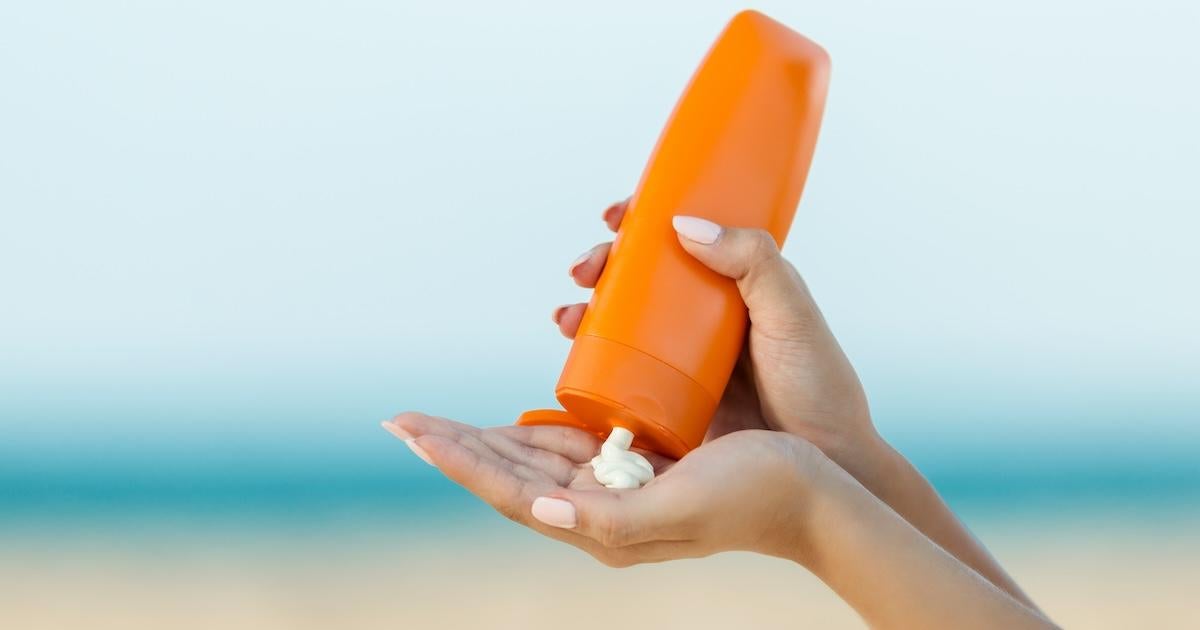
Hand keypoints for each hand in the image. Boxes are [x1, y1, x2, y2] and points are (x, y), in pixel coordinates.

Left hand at [384, 412, 825, 566]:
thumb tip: (538, 511)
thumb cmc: (755, 499)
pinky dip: (535, 426)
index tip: (408, 429)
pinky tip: (521, 414)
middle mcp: (601, 509)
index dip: (457, 460)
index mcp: (602, 524)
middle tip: (403, 420)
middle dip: (456, 447)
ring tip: (439, 421)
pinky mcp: (641, 462)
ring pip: (533, 459)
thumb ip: (609, 519)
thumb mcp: (681, 508)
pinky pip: (573, 443)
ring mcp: (619, 486)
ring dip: (485, 438)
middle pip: (509, 474)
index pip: (508, 490)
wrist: (816, 497)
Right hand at [557, 199, 880, 477]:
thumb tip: (683, 223)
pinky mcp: (672, 399)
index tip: (616, 216)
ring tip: (567, 318)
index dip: (644, 220)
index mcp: (739, 284)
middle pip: (643, 276)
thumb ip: (753, 262)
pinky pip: (623, 369)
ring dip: (587, 310)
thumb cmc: (816, 388)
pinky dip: (592, 356)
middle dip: (603, 266)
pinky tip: (572, 354)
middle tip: (583, 272)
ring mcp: (687, 358)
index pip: (684, 238)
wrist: (825, 464)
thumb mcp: (790, 314)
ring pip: (626, 320)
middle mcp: (708, 316)